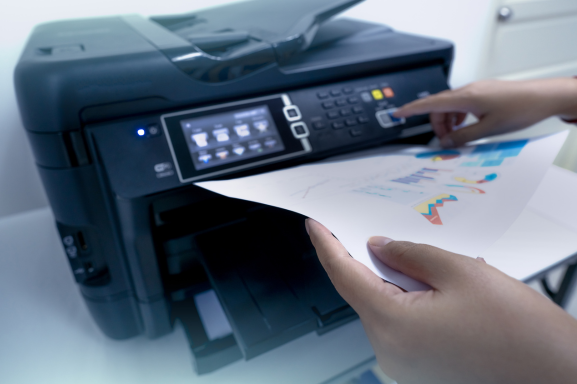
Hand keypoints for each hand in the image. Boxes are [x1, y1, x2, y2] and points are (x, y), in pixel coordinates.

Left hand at [305, 218, 576, 383]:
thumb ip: (410, 254)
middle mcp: (390, 351)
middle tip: (379, 233)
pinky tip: (435, 290)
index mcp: (391, 324)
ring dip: (396, 283)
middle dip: (369, 261)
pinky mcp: (420, 370)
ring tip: (426, 265)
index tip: (315, 226)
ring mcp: (405, 365)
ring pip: (385, 308)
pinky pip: (402, 326)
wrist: (557, 376)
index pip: (343, 275)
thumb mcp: (459, 272)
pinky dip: (409, 302)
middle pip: (364, 292)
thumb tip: (379, 247)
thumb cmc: (518, 331)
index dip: (326, 245)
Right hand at [394, 78, 576, 147]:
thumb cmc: (520, 109)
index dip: (411, 109)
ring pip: (450, 106)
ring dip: (448, 122)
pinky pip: (462, 104)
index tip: (397, 114)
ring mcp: (476, 90)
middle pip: (439, 107)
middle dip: (437, 124)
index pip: (430, 103)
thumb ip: (463, 137)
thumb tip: (446, 143)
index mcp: (466, 97)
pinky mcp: (483, 92)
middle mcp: (468, 90)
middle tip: (445, 141)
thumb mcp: (488, 129)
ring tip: (457, 136)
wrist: (542, 97)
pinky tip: (466, 126)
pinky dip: (458, 116)